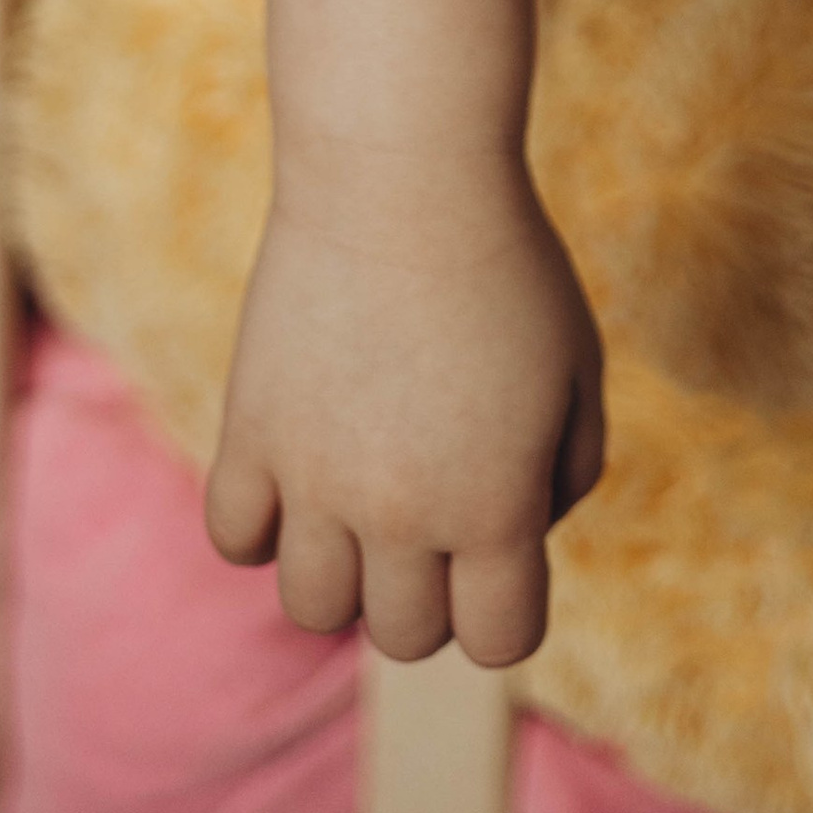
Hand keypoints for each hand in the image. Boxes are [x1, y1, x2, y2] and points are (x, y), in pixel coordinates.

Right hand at [205, 141, 603, 665]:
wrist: (401, 171)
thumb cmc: (505, 262)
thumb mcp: (577, 366)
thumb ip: (568, 470)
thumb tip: (517, 532)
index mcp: (493, 507)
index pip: (500, 641)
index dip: (506, 603)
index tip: (500, 543)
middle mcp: (401, 513)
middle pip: (405, 635)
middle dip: (427, 587)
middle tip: (430, 502)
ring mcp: (315, 479)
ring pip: (313, 608)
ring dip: (342, 571)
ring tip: (358, 496)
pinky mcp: (249, 433)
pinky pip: (235, 538)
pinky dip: (262, 525)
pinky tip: (295, 467)